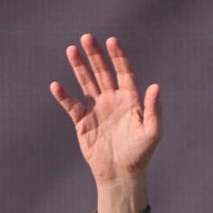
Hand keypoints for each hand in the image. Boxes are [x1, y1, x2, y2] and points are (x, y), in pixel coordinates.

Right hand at [52, 33, 161, 212]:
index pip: (124, 72)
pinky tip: (56, 85)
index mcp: (130, 100)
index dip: (118, 56)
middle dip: (95, 55)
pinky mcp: (83, 122)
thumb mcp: (151, 132)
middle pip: (102, 72)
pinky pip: (71, 105)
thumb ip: (154, 109)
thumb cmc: (140, 154)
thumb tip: (156, 86)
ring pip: (86, 83)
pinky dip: (64, 96)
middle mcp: (113, 100)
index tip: (112, 41)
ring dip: (79, 67)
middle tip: (87, 37)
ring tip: (71, 49)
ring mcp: (97, 109)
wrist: (121, 175)